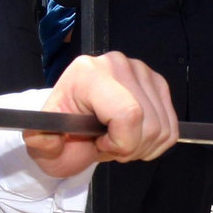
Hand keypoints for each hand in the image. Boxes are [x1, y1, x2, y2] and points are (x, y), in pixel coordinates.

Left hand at [27, 51, 178, 175]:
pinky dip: (155, 141)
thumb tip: (41, 139)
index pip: (128, 113)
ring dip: (142, 146)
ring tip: (117, 140)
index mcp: (88, 73)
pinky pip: (171, 126)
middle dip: (129, 148)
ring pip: (162, 128)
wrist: (72, 127)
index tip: (100, 145)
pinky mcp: (157, 83)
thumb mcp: (41, 144)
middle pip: (149, 124)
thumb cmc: (60, 133)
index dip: (120, 142)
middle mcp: (117, 64)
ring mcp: (141, 71)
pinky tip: (133, 136)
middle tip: (107, 145)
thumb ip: (40, 143)